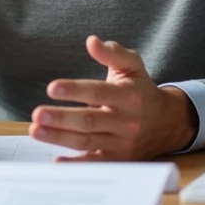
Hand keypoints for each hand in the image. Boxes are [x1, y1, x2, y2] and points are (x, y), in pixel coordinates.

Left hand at [28, 35, 198, 160]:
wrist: (168, 122)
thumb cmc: (141, 90)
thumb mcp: (132, 66)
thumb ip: (112, 53)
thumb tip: (91, 41)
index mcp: (128, 95)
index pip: (98, 92)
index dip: (75, 90)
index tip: (51, 88)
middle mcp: (126, 120)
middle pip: (90, 121)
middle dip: (62, 118)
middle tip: (37, 114)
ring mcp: (122, 142)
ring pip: (88, 142)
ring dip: (60, 138)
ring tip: (36, 131)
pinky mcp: (119, 159)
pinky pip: (96, 163)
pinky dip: (76, 163)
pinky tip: (56, 160)